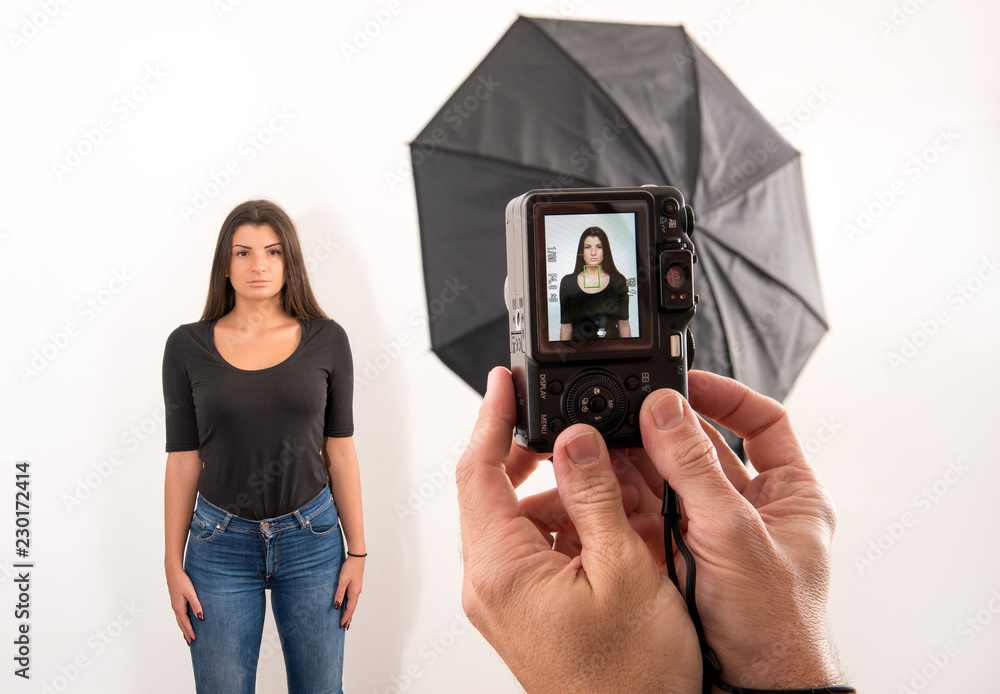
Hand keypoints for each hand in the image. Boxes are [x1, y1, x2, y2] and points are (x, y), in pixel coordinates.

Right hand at [166, 566, 202, 645]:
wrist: (173, 571)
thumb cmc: (182, 581)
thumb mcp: (191, 593)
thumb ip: (196, 605)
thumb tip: (201, 618)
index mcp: (179, 607)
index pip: (185, 623)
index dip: (190, 632)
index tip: (194, 640)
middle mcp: (176, 608)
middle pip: (181, 624)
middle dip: (186, 633)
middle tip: (190, 642)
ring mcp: (175, 604)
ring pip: (179, 620)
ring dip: (183, 628)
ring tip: (187, 635)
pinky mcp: (176, 601)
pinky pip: (179, 615)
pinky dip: (182, 621)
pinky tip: (185, 621)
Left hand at [335, 555, 363, 628]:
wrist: (357, 557)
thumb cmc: (350, 568)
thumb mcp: (343, 581)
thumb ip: (339, 593)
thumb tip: (337, 606)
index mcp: (354, 593)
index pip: (350, 609)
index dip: (346, 617)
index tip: (342, 625)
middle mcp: (357, 592)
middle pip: (353, 608)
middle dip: (349, 618)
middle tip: (345, 627)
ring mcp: (357, 589)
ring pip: (353, 604)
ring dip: (350, 612)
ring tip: (347, 619)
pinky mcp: (355, 585)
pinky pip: (353, 599)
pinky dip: (350, 605)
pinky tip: (348, 605)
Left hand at [457, 368, 700, 693]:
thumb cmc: (633, 676)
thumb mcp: (624, 571)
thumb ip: (594, 497)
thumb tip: (574, 439)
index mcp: (501, 569)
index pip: (476, 470)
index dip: (490, 417)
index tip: (504, 381)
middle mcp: (489, 583)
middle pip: (491, 490)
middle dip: (527, 451)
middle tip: (564, 422)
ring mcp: (502, 598)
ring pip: (515, 518)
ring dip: (554, 490)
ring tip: (604, 480)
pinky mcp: (521, 608)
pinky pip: (529, 547)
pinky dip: (561, 523)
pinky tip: (602, 521)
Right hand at [629, 370, 842, 688]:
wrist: (750, 690)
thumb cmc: (776, 626)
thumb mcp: (737, 535)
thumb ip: (696, 470)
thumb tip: (666, 410)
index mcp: (791, 494)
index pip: (763, 422)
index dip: (727, 396)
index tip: (686, 381)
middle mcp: (750, 507)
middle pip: (705, 447)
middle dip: (665, 429)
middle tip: (629, 409)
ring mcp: (711, 530)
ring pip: (668, 478)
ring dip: (637, 460)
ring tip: (604, 439)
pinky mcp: (677, 553)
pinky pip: (646, 511)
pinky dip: (622, 495)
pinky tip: (598, 479)